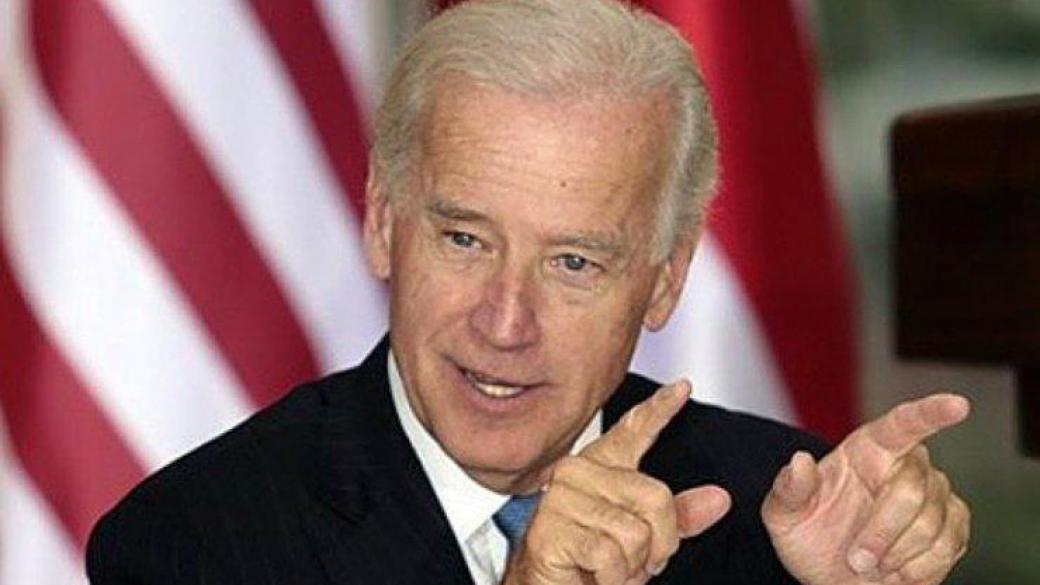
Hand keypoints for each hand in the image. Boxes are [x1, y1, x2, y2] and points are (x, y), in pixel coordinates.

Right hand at [503, 382, 731, 584]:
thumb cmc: (591, 564)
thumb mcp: (644, 539)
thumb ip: (678, 516)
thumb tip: (719, 498)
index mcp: (601, 467)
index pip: (633, 430)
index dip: (661, 408)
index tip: (682, 387)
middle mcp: (578, 472)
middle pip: (657, 497)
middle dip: (659, 543)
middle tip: (634, 561)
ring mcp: (560, 497)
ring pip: (636, 531)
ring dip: (632, 566)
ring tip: (608, 570)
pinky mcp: (550, 529)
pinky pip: (610, 554)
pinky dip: (613, 578)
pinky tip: (593, 575)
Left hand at [762, 393, 971, 584]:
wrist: (828, 573)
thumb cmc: (807, 534)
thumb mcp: (783, 513)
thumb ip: (789, 488)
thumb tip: (799, 461)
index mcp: (867, 449)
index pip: (903, 424)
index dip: (932, 412)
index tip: (958, 405)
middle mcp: (907, 465)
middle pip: (912, 492)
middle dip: (881, 533)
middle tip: (855, 559)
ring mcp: (935, 496)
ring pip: (931, 524)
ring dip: (896, 555)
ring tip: (870, 565)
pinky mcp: (953, 527)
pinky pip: (949, 546)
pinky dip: (918, 568)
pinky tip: (895, 573)